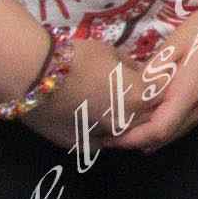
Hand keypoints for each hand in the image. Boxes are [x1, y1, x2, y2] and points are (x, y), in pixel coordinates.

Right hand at [0, 32, 148, 151]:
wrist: (32, 74)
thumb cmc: (76, 57)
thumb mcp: (111, 52)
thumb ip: (131, 67)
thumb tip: (139, 72)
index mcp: (140, 97)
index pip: (164, 93)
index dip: (161, 83)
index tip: (156, 75)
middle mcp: (126, 123)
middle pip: (148, 117)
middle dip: (147, 104)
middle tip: (135, 90)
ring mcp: (103, 137)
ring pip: (125, 133)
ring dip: (126, 120)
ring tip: (112, 103)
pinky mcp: (80, 145)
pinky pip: (100, 140)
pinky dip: (102, 130)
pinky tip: (92, 116)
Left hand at [118, 0, 197, 149]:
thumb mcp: (176, 42)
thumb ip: (154, 71)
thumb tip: (134, 89)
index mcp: (190, 93)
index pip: (156, 132)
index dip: (131, 139)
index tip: (109, 138)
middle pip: (169, 136)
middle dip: (140, 140)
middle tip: (114, 134)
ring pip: (183, 128)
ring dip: (158, 132)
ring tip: (133, 125)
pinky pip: (195, 118)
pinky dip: (174, 121)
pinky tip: (163, 110)